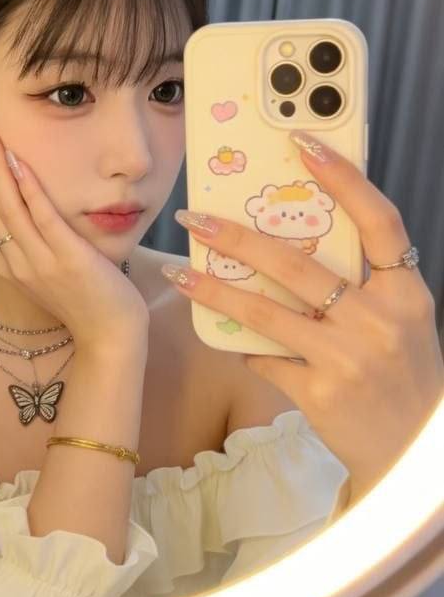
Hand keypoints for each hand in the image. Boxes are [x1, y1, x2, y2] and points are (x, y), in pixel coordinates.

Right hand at [0, 109, 150, 344]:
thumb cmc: (83, 298)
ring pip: (6, 208)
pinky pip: (42, 219)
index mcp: (7, 264)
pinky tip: (19, 161)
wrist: (110, 335)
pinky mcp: (66, 259)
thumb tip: (18, 202)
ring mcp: (38, 262)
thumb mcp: (45, 268)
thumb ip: (28, 240)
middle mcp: (14, 262)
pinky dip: (28, 189)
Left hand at [164, 129, 443, 493]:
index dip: (343, 178)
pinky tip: (221, 332)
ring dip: (215, 290)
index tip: (302, 141)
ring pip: (265, 313)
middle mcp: (380, 322)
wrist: (414, 454)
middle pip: (298, 265)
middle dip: (238, 238)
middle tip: (196, 217)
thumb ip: (364, 279)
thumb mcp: (401, 318)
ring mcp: (349, 360)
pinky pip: (266, 358)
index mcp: (407, 292)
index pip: (378, 220)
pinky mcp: (320, 395)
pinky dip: (243, 344)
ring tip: (181, 270)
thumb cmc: (402, 371)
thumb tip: (295, 229)